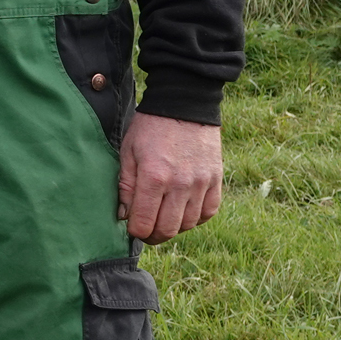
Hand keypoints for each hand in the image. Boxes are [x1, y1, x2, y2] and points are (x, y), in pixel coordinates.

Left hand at [117, 113, 222, 244]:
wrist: (184, 104)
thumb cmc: (150, 127)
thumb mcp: (128, 152)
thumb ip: (125, 186)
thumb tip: (124, 216)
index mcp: (154, 177)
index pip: (144, 224)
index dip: (135, 231)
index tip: (132, 226)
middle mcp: (180, 184)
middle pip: (167, 230)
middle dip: (153, 235)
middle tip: (147, 228)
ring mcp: (201, 183)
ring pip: (188, 225)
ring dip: (174, 226)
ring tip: (164, 215)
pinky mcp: (216, 179)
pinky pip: (208, 212)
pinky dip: (196, 217)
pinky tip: (184, 209)